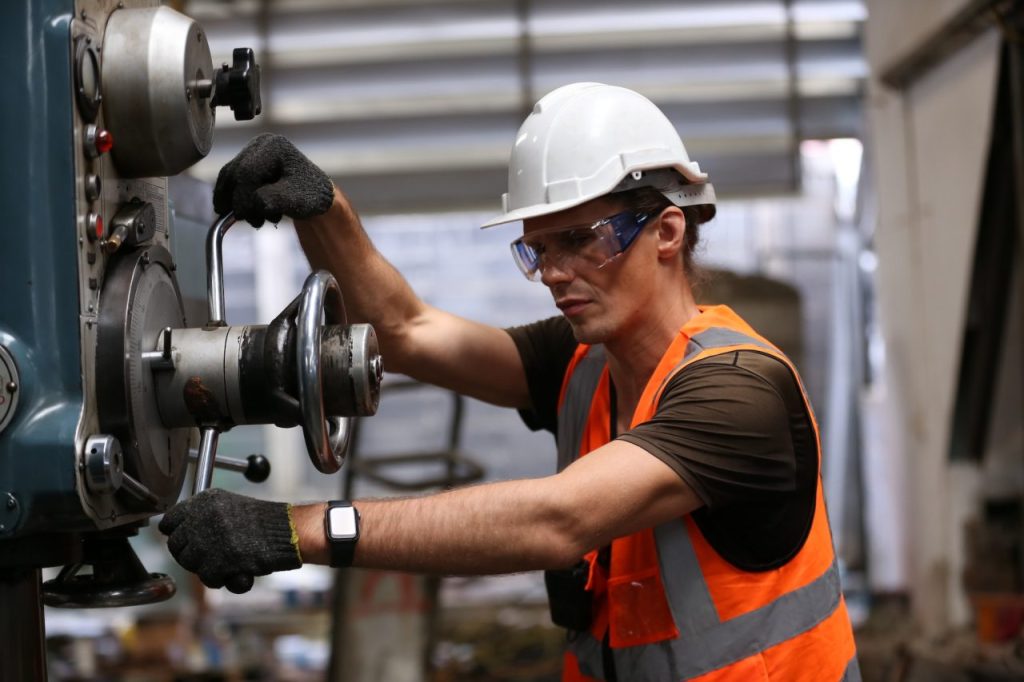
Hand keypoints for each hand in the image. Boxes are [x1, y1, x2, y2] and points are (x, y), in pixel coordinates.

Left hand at [158, 489, 302, 592]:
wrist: (289, 531)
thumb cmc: (262, 522)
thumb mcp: (229, 505)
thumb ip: (202, 516)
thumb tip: (172, 533)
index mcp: (205, 500)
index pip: (169, 520)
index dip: (178, 534)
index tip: (188, 541)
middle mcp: (204, 516)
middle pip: (176, 545)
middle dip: (190, 555)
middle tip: (209, 556)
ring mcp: (211, 538)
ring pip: (189, 563)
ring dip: (204, 568)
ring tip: (225, 563)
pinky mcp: (220, 559)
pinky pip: (206, 577)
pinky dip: (219, 579)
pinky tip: (234, 571)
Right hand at [213, 133, 334, 226]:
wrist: (314, 196)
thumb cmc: (309, 195)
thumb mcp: (296, 199)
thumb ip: (274, 199)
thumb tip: (255, 202)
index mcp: (275, 146)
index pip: (248, 171)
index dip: (242, 196)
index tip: (245, 217)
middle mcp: (260, 144)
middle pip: (235, 173)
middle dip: (239, 201)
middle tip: (252, 221)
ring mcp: (251, 153)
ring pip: (229, 178)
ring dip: (235, 202)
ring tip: (256, 220)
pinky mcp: (244, 165)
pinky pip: (229, 182)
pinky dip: (231, 199)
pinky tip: (241, 214)